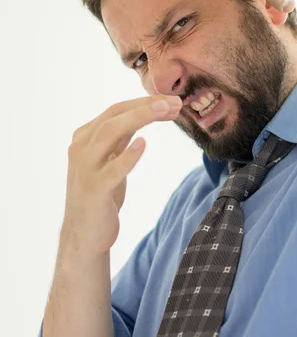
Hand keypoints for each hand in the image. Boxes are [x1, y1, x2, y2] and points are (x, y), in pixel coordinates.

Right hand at [60, 95, 181, 256]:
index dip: (145, 102)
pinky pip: (113, 169)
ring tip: (165, 111)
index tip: (172, 101)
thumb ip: (121, 138)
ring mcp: (86, 168)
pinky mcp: (95, 189)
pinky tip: (143, 143)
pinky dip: (128, 155)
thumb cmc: (101, 194)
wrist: (84, 234)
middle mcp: (81, 147)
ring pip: (111, 133)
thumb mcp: (111, 160)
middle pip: (114, 115)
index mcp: (85, 137)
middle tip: (175, 102)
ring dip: (140, 118)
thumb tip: (144, 112)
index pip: (116, 110)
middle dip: (146, 105)